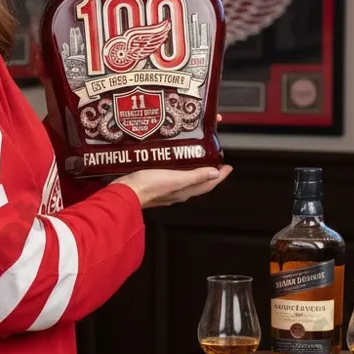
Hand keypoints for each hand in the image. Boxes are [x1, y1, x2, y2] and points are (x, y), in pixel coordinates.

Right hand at [113, 163, 232, 208]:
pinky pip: (173, 178)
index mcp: (185, 191)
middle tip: (216, 162)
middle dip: (209, 173)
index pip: (208, 184)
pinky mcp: (155, 185)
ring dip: (195, 172)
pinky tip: (175, 164)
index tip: (228, 167)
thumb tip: (215, 174)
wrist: (125, 193)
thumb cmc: (148, 186)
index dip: (220, 176)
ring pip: (186, 181)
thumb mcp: (175, 178)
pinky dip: (179, 171)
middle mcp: (178, 192)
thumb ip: (195, 176)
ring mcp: (166, 190)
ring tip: (198, 161)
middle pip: (199, 183)